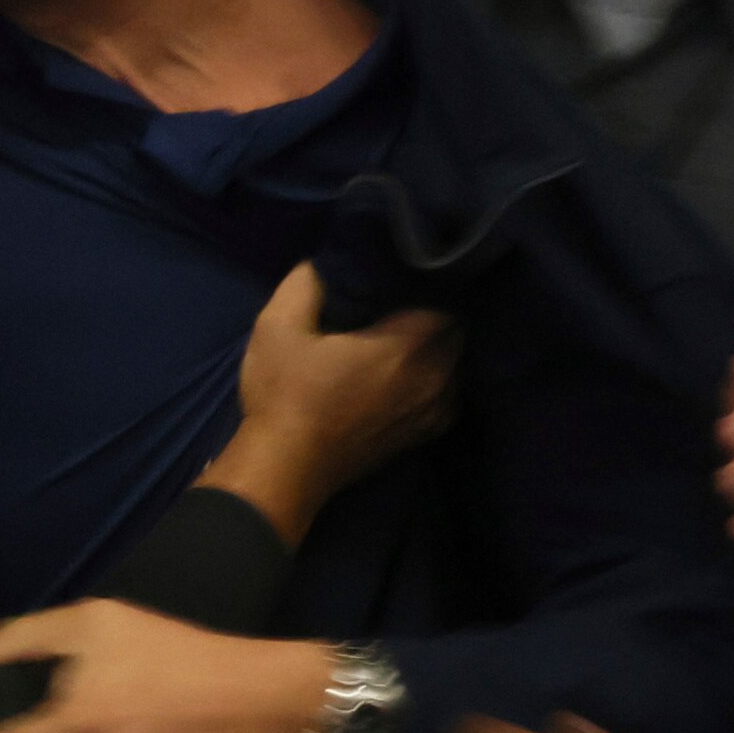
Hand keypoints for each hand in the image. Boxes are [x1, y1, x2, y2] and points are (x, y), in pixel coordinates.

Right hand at [200, 263, 456, 541]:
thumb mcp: (276, 328)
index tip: (405, 280)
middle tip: (405, 306)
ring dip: (439, 353)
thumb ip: (304, 284)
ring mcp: (431, 411)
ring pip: (457, 368)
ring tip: (410, 341)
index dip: (428, 288)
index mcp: (406, 346)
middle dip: (436, 319)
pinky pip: (449, 399)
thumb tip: (323, 263)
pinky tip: (413, 379)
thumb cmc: (283, 395)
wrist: (284, 469)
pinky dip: (439, 385)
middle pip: (456, 335)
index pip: (445, 304)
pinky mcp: (422, 435)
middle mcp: (432, 377)